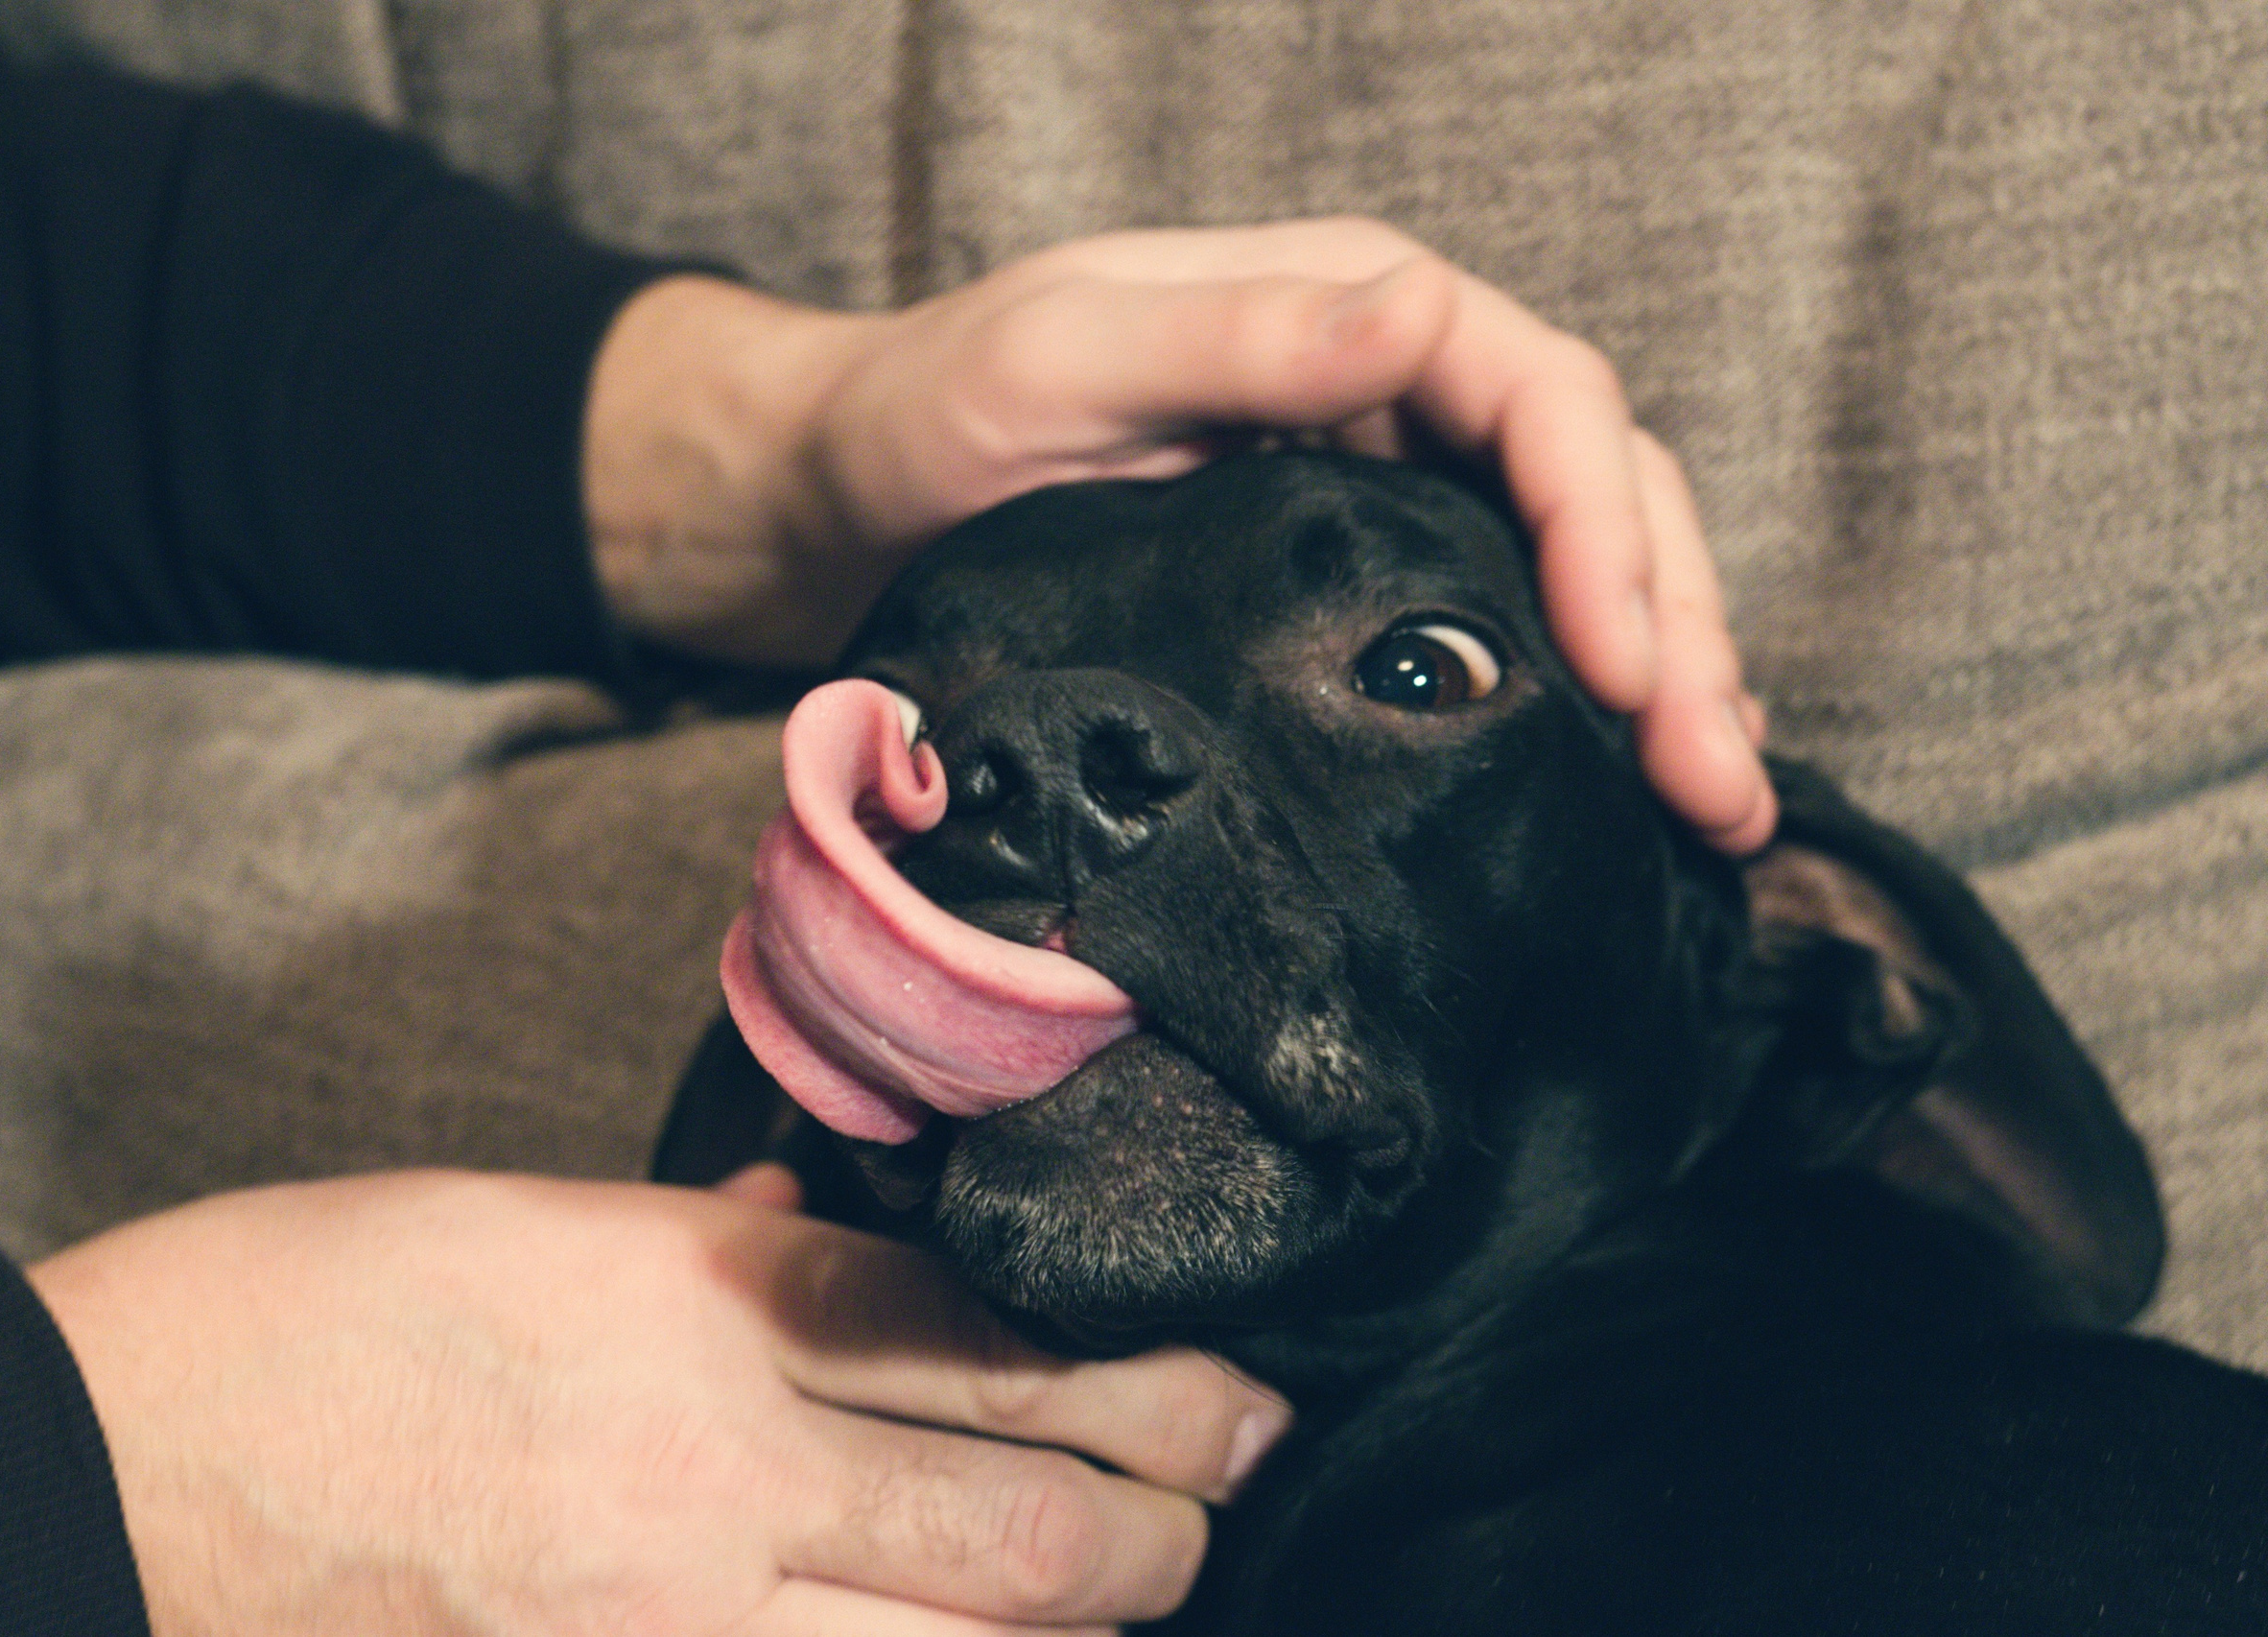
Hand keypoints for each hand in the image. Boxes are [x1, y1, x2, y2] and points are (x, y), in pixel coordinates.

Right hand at [28, 1168, 1288, 1635]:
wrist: (106, 1467)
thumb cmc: (315, 1305)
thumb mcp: (536, 1217)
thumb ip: (716, 1246)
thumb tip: (831, 1228)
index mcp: (692, 1300)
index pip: (991, 1339)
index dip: (1145, 1369)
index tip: (1228, 1383)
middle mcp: (709, 1470)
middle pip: (1026, 1521)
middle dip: (1171, 1514)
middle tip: (1229, 1481)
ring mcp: (663, 1626)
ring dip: (1083, 1623)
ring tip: (1140, 1580)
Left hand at [581, 218, 1771, 851]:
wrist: (839, 500)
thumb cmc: (926, 418)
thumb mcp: (1059, 360)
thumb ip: (1235, 341)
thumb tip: (1418, 323)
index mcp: (1342, 308)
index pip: (1540, 395)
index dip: (1608, 529)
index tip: (1630, 673)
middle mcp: (1386, 387)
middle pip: (1593, 484)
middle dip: (1677, 630)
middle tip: (1712, 787)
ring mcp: (1375, 487)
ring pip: (1571, 561)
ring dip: (1661, 678)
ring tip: (1709, 809)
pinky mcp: (1347, 581)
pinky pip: (1496, 624)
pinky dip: (1574, 701)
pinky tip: (1617, 783)